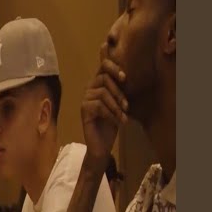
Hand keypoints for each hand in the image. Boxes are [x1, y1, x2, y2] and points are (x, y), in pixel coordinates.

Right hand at [80, 44, 127, 158]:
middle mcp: (90, 88)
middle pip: (103, 77)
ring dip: (116, 105)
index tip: (124, 78)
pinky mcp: (83, 110)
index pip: (103, 66)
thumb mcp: (121, 103)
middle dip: (118, 92)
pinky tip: (117, 122)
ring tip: (123, 117)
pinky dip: (111, 114)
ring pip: (102, 92)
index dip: (114, 68)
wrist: (103, 145)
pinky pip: (99, 105)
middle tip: (126, 106)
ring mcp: (85, 99)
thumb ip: (121, 89)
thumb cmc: (113, 123)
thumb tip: (128, 75)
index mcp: (99, 84)